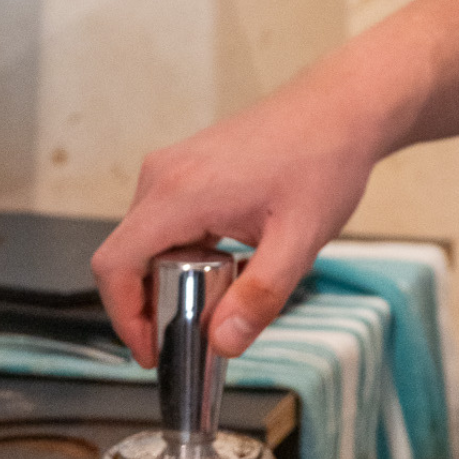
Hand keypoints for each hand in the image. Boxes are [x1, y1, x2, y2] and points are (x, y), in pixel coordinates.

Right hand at [91, 45, 409, 364]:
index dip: (124, 318)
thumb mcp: (299, 239)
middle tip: (201, 330)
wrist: (344, 107)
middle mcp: (164, 174)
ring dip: (173, 277)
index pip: (114, 266)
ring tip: (222, 298)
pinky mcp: (189, 164)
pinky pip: (167, 220)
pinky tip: (230, 263)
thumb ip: (260, 296)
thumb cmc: (325, 159)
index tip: (153, 350)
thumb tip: (224, 343)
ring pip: (148, 240)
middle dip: (155, 303)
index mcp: (179, 192)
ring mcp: (174, 165)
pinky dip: (185, 252)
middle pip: (129, 257)